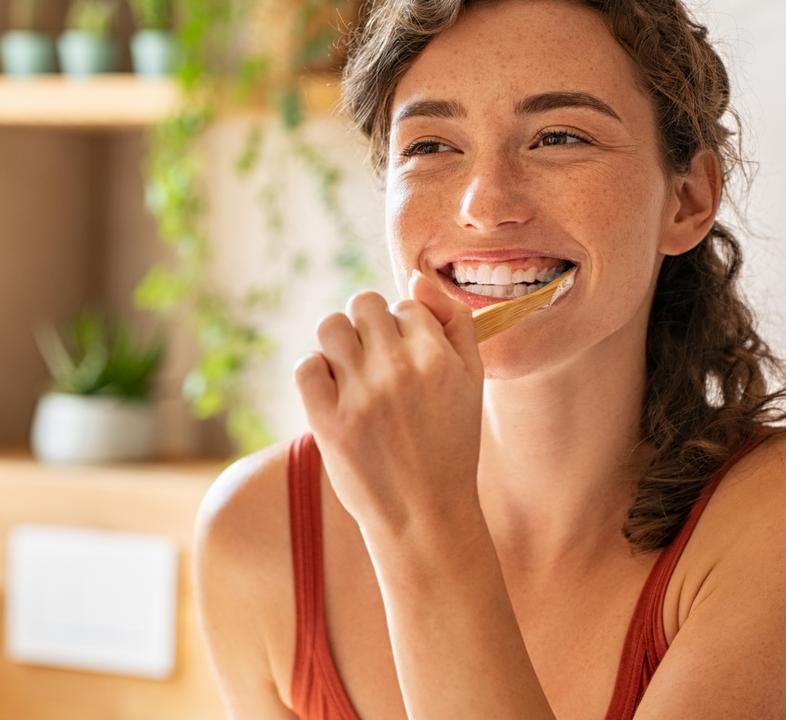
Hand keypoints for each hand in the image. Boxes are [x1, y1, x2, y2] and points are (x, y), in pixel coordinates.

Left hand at [293, 270, 484, 535]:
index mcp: (438, 357)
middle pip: (364, 304)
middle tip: (377, 362)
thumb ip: (455, 322)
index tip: (409, 360)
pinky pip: (306, 366)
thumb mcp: (473, 380)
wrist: (426, 515)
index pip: (406, 305)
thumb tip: (416, 277)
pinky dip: (316, 373)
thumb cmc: (451, 444)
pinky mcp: (327, 422)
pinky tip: (335, 393)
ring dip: (339, 343)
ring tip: (352, 372)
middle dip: (369, 326)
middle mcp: (399, 369)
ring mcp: (360, 395)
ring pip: (330, 327)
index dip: (405, 328)